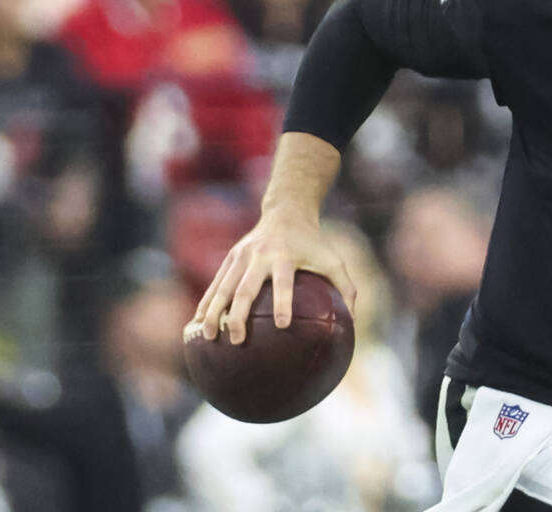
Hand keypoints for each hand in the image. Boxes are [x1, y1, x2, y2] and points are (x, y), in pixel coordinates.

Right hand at [191, 206, 356, 343]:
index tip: (283, 325)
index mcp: (285, 256)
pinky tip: (198, 323)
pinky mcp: (231, 258)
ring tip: (209, 337)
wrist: (286, 211)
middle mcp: (260, 256)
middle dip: (239, 315)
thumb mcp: (333, 259)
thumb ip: (346, 288)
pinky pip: (216, 283)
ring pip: (223, 287)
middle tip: (237, 340)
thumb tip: (353, 322)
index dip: (284, 302)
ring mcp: (241, 256)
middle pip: (245, 288)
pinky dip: (206, 302)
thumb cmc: (313, 242)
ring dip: (214, 312)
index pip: (283, 282)